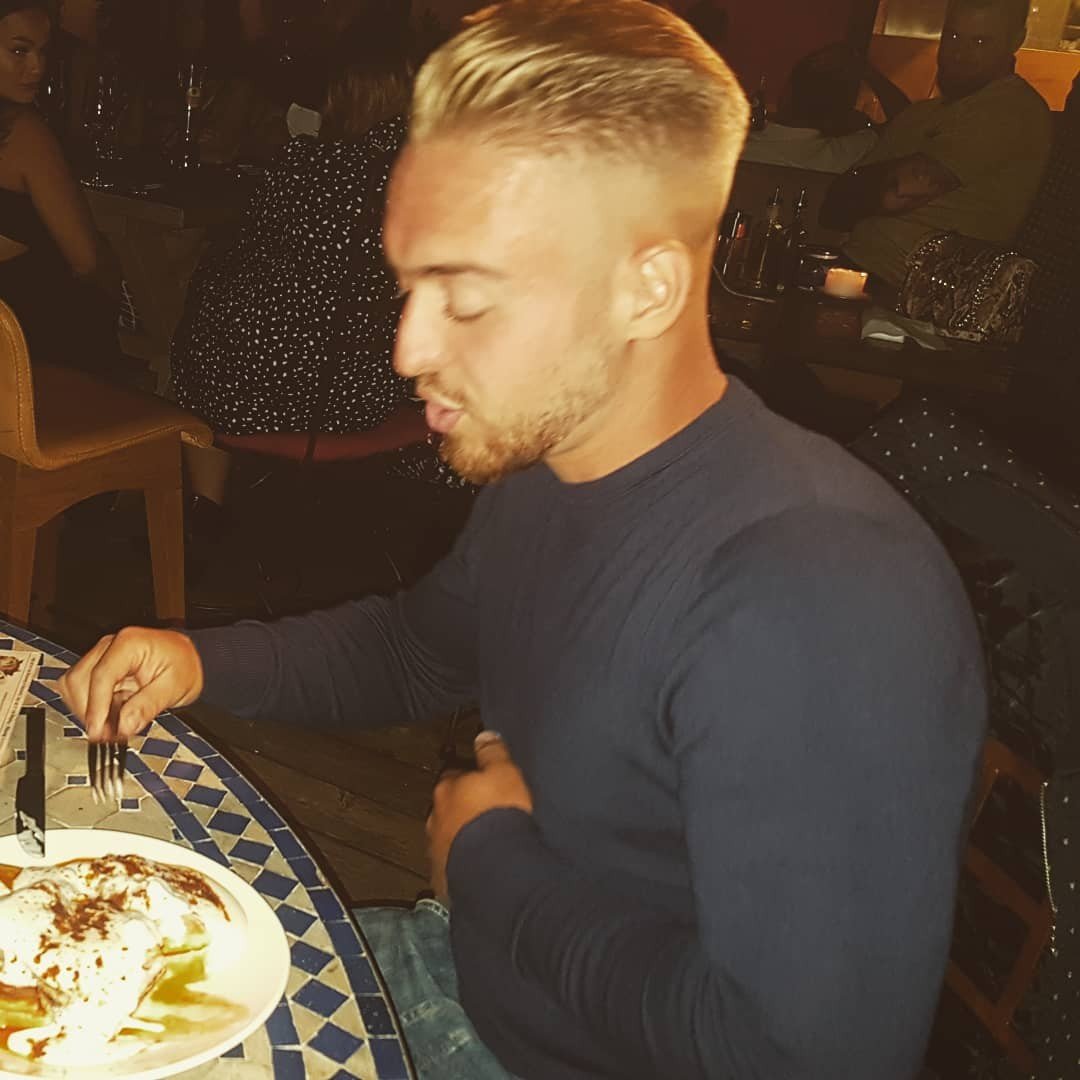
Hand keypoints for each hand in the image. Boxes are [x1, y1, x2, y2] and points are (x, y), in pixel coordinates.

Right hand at [59, 628, 204, 741]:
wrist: (185, 660)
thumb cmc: (183, 665)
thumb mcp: (174, 687)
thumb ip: (148, 706)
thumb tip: (124, 726)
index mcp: (129, 644)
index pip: (101, 675)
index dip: (96, 706)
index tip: (97, 731)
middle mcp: (109, 647)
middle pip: (78, 680)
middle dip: (89, 712)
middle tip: (106, 736)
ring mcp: (100, 658)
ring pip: (73, 686)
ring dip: (87, 712)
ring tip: (110, 730)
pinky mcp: (97, 672)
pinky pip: (80, 692)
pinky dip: (91, 709)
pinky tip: (108, 721)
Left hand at [426, 732, 532, 901]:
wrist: (493, 867)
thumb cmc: (498, 815)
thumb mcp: (505, 773)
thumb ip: (492, 752)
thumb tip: (483, 735)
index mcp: (447, 789)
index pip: (454, 776)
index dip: (469, 779)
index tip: (481, 782)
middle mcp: (435, 818)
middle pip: (446, 808)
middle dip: (461, 810)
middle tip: (484, 814)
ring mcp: (436, 849)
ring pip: (447, 837)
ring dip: (460, 838)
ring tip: (484, 843)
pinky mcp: (442, 876)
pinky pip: (451, 865)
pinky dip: (461, 863)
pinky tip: (479, 866)